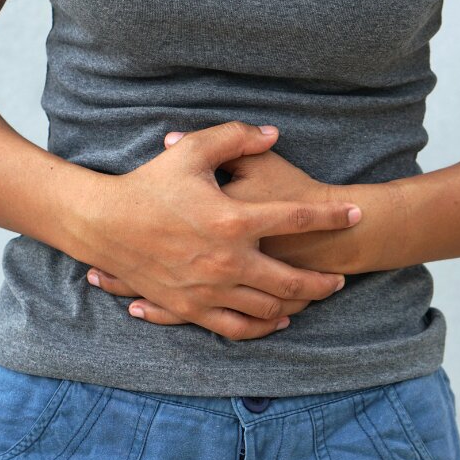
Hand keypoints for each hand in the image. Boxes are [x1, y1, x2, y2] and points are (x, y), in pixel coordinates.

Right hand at [72, 121, 361, 340]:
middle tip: (337, 279)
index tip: (355, 214)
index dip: (332, 216)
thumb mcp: (192, 151)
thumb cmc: (148, 185)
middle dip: (321, 281)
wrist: (104, 225)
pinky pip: (236, 327)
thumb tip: (273, 132)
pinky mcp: (191, 308)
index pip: (297, 218)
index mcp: (233, 220)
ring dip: (295, 306)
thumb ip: (235, 138)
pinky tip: (275, 322)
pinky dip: (261, 328)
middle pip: (290, 280)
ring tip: (310, 299)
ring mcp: (209, 289)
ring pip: (267, 309)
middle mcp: (227, 261)